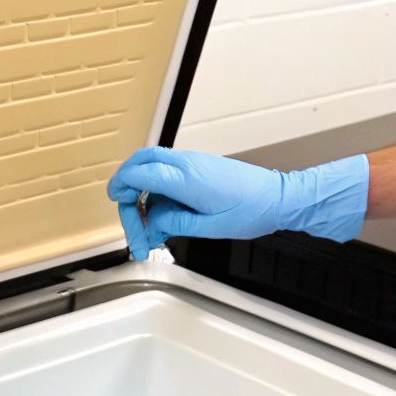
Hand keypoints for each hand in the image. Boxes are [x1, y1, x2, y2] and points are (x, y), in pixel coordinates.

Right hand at [104, 147, 369, 259]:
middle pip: (141, 162)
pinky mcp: (199, 168)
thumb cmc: (251, 211)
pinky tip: (166, 221)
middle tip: (132, 221)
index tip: (116, 201)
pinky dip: (159, 195)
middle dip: (127, 188)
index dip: (121, 186)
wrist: (279, 198)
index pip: (140, 172)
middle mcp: (186, 164)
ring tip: (151, 233)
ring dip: (144, 197)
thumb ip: (174, 223)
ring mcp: (193, 163)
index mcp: (186, 179)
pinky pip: (169, 176)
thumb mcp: (208, 227)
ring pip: (153, 170)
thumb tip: (152, 222)